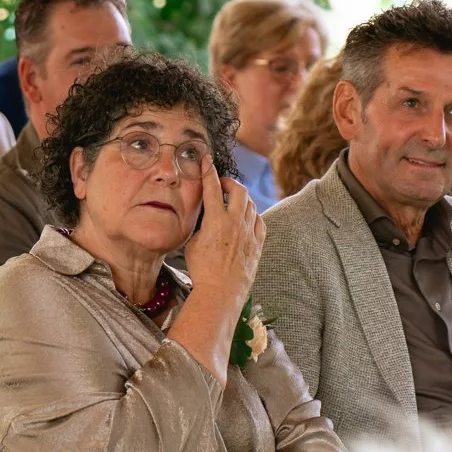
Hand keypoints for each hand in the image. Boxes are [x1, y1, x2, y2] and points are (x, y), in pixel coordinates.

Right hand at [183, 156, 263, 308]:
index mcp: (215, 220)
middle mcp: (235, 223)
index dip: (208, 170)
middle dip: (230, 182)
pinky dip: (252, 215)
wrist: (221, 291)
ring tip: (232, 203)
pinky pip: (259, 221)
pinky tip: (246, 218)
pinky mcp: (258, 244)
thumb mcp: (192, 243)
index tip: (206, 159)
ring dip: (241, 199)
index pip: (211, 187)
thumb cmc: (202, 270)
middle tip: (222, 185)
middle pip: (239, 190)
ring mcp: (249, 233)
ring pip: (251, 204)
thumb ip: (201, 226)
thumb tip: (206, 219)